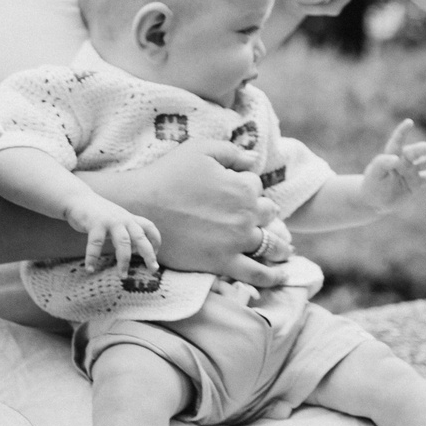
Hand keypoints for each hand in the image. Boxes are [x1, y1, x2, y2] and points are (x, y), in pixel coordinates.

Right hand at [65, 194, 161, 274]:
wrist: (77, 198)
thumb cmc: (98, 213)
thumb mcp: (117, 220)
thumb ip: (127, 232)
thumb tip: (137, 250)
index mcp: (129, 219)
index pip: (149, 227)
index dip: (155, 240)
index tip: (156, 254)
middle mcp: (123, 219)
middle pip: (141, 237)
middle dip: (149, 254)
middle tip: (153, 269)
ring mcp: (110, 221)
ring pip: (123, 242)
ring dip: (124, 261)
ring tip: (123, 276)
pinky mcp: (95, 223)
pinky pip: (96, 244)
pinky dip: (92, 258)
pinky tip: (90, 269)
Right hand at [94, 139, 287, 286]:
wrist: (141, 207)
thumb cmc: (168, 174)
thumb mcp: (200, 149)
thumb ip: (232, 151)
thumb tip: (253, 159)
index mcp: (243, 187)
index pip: (256, 185)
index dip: (245, 184)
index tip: (235, 188)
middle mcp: (245, 216)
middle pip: (267, 214)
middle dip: (264, 213)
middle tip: (262, 217)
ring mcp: (236, 242)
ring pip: (270, 245)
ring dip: (280, 247)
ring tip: (285, 251)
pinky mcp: (222, 263)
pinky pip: (256, 273)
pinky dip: (272, 276)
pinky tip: (280, 276)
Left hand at [359, 119, 425, 212]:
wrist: (374, 200)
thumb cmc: (371, 185)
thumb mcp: (374, 174)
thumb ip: (382, 164)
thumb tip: (395, 158)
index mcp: (391, 156)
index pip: (397, 142)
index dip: (402, 132)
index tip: (409, 122)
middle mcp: (403, 161)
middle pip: (417, 152)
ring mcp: (411, 171)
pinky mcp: (416, 183)